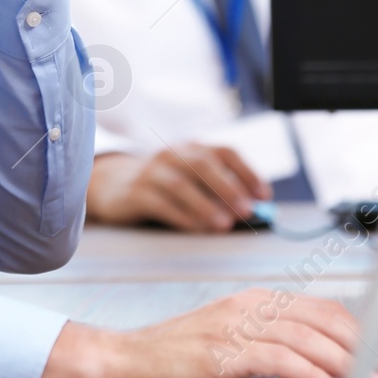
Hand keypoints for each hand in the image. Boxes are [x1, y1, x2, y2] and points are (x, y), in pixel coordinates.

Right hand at [34, 290, 377, 377]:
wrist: (122, 361)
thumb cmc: (171, 359)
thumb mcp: (227, 343)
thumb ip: (267, 345)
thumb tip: (317, 364)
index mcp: (251, 301)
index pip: (320, 309)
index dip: (358, 331)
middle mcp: (247, 306)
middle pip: (321, 319)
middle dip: (363, 347)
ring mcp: (234, 325)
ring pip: (307, 336)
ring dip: (346, 362)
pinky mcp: (222, 350)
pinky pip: (279, 357)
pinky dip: (311, 372)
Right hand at [87, 145, 270, 231]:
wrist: (113, 184)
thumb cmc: (164, 186)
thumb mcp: (191, 180)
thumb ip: (218, 191)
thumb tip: (253, 211)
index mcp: (192, 148)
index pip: (225, 152)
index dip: (247, 172)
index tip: (265, 196)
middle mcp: (172, 154)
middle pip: (202, 164)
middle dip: (228, 187)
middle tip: (247, 210)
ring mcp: (151, 172)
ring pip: (180, 185)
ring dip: (205, 205)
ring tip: (224, 225)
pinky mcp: (136, 192)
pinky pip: (161, 204)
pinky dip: (182, 217)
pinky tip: (198, 230)